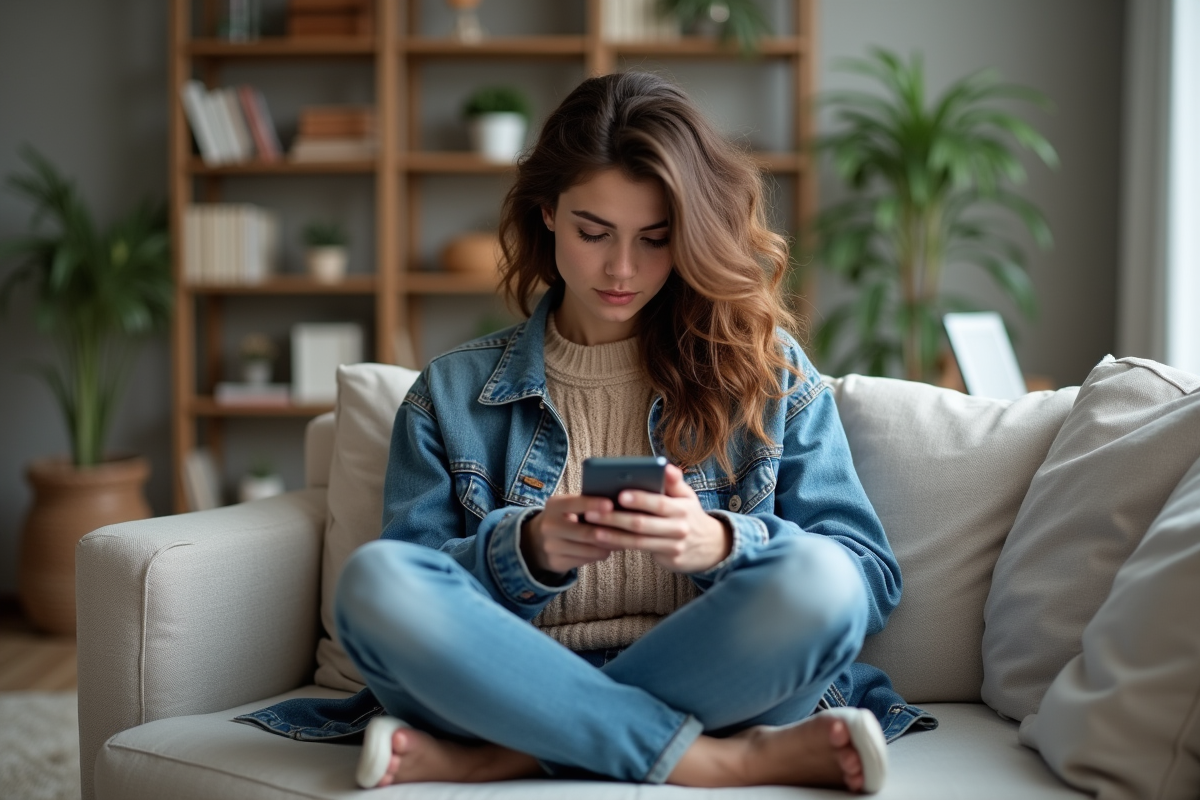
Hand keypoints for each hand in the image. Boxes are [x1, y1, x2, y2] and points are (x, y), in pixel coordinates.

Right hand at [520, 494, 620, 575]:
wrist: (536, 540)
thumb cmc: (562, 517)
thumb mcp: (566, 505)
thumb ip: (585, 503)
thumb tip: (618, 504)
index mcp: (554, 506)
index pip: (575, 504)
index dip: (593, 504)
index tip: (611, 505)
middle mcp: (550, 526)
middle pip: (585, 532)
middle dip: (609, 532)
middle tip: (629, 530)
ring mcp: (552, 547)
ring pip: (589, 550)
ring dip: (609, 546)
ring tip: (622, 540)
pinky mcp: (557, 562)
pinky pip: (586, 560)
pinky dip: (599, 554)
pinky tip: (607, 549)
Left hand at [583, 464, 731, 573]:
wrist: (711, 546)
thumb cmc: (689, 514)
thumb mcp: (687, 496)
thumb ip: (674, 481)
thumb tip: (665, 466)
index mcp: (682, 508)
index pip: (659, 503)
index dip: (640, 499)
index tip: (619, 494)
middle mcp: (679, 527)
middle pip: (643, 524)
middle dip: (615, 518)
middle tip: (592, 512)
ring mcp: (674, 545)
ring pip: (638, 541)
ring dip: (612, 535)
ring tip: (592, 529)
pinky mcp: (668, 560)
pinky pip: (640, 551)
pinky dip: (620, 545)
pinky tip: (604, 540)